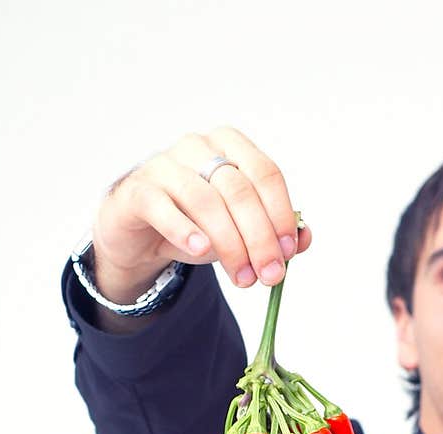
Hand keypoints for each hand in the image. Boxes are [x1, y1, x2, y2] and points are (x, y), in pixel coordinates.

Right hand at [90, 125, 312, 298]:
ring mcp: (165, 164)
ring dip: (230, 245)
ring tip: (243, 278)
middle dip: (260, 238)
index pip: (265, 173)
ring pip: (206, 201)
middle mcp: (198, 146)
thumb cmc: (195, 224)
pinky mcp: (138, 190)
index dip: (281, 214)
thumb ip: (272, 231)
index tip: (289, 252)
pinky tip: (201, 250)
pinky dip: (185, 230)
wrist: (140, 232)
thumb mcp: (239, 230)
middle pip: (239, 190)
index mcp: (230, 146)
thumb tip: (304, 238)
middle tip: (269, 275)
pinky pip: (163, 207)